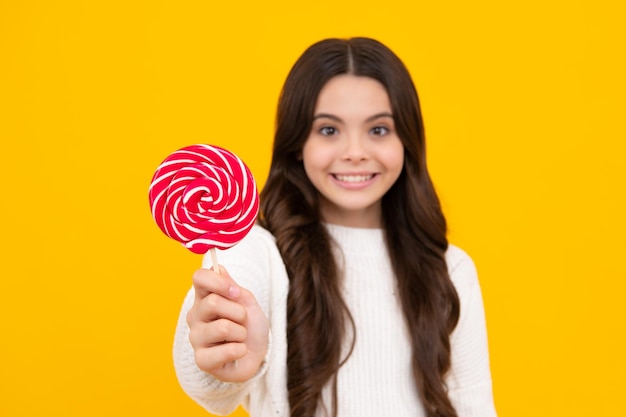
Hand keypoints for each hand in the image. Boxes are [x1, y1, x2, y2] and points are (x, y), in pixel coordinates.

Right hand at [186, 266, 268, 382]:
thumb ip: (231, 286)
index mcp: (204, 298)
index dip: (219, 282)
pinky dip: (241, 350)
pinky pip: (227, 351)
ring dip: (241, 333)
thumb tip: (218, 267)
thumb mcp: (246, 302)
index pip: (199, 277)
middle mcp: (195, 316)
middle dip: (239, 312)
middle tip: (242, 321)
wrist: (257, 354)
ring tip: (239, 338)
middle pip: (213, 302)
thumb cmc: (249, 326)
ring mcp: (196, 338)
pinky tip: (238, 352)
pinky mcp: (202, 360)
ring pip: (222, 327)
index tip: (236, 292)